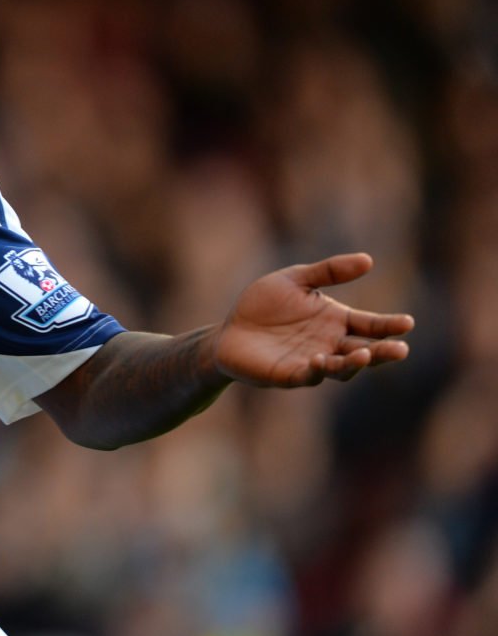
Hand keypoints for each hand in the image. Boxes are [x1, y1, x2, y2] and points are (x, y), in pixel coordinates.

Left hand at [213, 253, 413, 387]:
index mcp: (337, 321)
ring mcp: (311, 362)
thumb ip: (329, 271)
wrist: (228, 329)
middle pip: (364, 351)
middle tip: (401, 349)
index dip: (389, 326)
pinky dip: (316, 369)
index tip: (407, 323)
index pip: (371, 326)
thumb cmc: (263, 304)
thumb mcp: (296, 279)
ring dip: (354, 363)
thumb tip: (368, 260)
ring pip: (340, 368)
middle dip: (382, 352)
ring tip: (364, 354)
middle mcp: (330, 344)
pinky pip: (307, 375)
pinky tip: (319, 358)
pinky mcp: (288, 374)